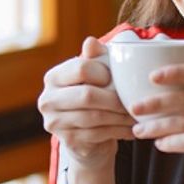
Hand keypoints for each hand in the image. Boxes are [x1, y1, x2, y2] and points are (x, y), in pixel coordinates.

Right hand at [38, 37, 135, 169]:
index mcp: (53, 77)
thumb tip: (90, 42)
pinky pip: (98, 134)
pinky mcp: (66, 141)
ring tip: (136, 115)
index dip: (104, 73)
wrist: (86, 136)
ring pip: (95, 117)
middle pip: (87, 95)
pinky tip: (132, 129)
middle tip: (134, 101)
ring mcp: (54, 122)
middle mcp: (47, 100)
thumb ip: (95, 57)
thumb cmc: (94, 96)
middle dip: (115, 99)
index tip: (118, 80)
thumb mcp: (96, 74)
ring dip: (120, 117)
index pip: (81, 68)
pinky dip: (119, 131)